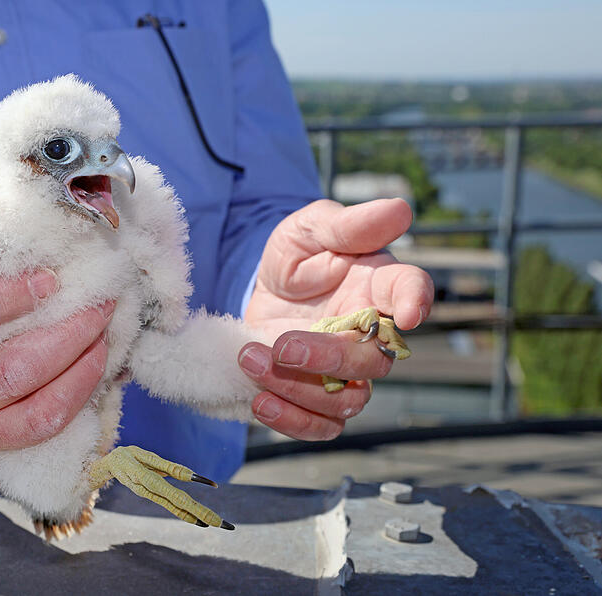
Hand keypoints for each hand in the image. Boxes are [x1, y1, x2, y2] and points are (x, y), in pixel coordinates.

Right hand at [0, 269, 113, 491]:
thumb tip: (35, 267)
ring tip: (103, 343)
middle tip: (98, 308)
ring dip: (81, 376)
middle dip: (66, 337)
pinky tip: (92, 381)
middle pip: (5, 374)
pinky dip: (75, 408)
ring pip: (33, 416)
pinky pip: (41, 442)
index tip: (47, 278)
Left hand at [239, 198, 433, 439]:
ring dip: (298, 389)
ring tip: (250, 360)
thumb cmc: (298, 255)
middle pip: (373, 361)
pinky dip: (292, 422)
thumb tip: (400, 209)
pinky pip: (322, 427)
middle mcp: (370, 334)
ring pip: (347, 401)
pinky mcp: (318, 397)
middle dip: (328, 359)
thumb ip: (348, 225)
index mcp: (379, 286)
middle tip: (282, 345)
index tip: (406, 313)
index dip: (415, 302)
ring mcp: (347, 372)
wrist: (261, 290)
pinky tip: (259, 401)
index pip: (412, 292)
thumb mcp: (309, 229)